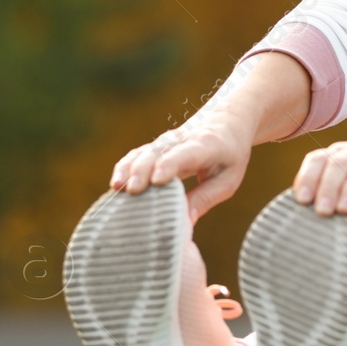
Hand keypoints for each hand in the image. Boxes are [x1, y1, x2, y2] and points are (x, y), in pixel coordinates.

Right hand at [109, 110, 254, 223]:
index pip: (184, 154)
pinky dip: (125, 167)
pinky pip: (137, 155)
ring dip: (129, 168)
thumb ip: (206, 198)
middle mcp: (182, 140)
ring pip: (144, 152)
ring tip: (117, 187)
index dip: (169, 165)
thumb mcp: (228, 179)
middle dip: (143, 170)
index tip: (157, 180)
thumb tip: (185, 222)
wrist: (226, 123)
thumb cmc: (230, 155)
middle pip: (158, 152)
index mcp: (205, 145)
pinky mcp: (156, 147)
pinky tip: (116, 184)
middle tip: (133, 190)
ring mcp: (166, 142)